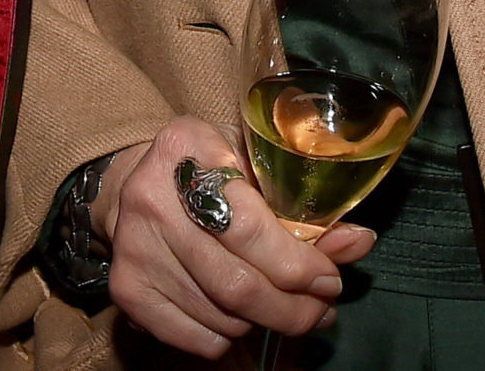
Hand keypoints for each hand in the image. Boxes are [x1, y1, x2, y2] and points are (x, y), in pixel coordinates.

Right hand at [94, 115, 375, 358]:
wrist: (134, 182)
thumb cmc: (210, 169)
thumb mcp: (255, 165)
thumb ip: (306, 207)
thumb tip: (359, 243)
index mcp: (187, 148)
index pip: (251, 229)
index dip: (299, 265)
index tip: (329, 279)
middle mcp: (151, 197)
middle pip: (236, 283)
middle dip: (292, 309)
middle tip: (320, 311)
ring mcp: (133, 247)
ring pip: (221, 315)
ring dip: (265, 323)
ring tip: (285, 309)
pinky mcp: (125, 288)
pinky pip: (195, 336)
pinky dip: (228, 336)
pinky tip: (240, 315)